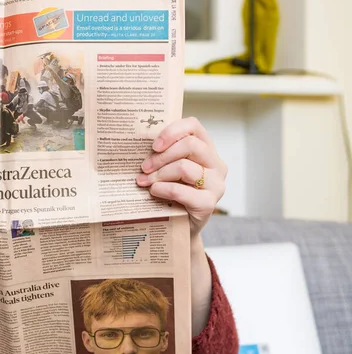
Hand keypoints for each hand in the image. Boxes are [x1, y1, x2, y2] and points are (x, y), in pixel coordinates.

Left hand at [136, 117, 226, 235]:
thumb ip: (163, 155)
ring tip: (145, 181)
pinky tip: (154, 191)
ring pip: (184, 167)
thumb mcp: (169, 169)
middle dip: (161, 156)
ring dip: (159, 173)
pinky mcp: (208, 204)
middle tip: (144, 167)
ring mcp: (216, 185)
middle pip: (190, 145)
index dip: (172, 131)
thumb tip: (136, 144)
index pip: (194, 126)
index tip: (154, 145)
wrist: (180, 227)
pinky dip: (163, 189)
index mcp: (206, 149)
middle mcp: (216, 164)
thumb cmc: (172, 194)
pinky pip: (181, 191)